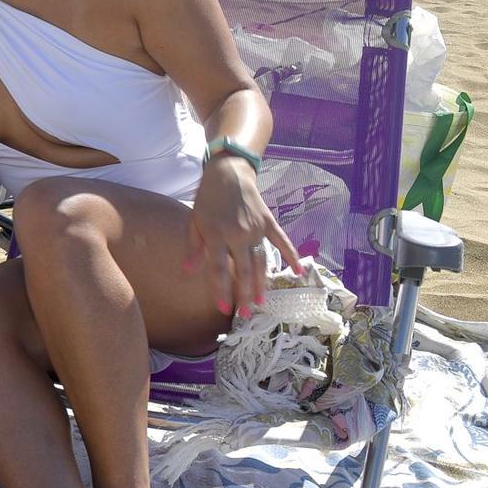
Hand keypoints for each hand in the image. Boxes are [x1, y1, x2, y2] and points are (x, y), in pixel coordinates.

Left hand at [184, 157, 303, 318]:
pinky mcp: (269, 222)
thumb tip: (189, 272)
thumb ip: (193, 247)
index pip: (219, 269)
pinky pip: (282, 242)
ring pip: (262, 261)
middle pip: (244, 270)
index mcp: (216, 235)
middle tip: (246, 314)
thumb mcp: (194, 221)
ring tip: (262, 302)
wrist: (228, 172)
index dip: (221, 290)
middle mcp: (238, 234)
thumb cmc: (207, 198)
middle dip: (244, 294)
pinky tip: (298, 272)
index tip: (223, 308)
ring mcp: (256, 229)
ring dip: (262, 283)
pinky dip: (291, 256)